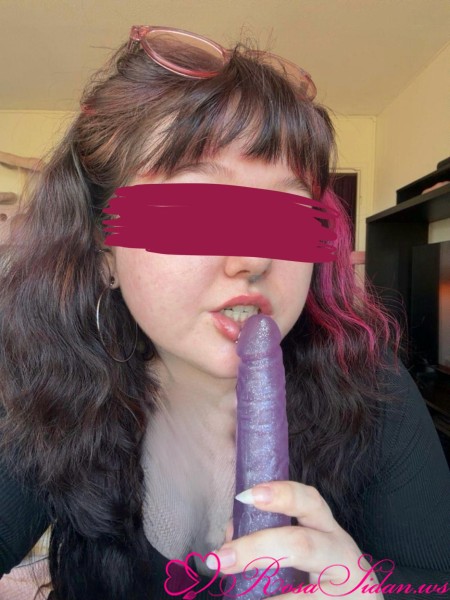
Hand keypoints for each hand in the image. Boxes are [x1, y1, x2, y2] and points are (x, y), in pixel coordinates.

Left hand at [210, 481, 385, 598]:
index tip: (245, 496)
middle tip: (220, 558)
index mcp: (329, 532)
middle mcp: (342, 556)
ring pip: (303, 593)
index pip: (309, 502)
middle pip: (301, 544)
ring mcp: (349, 589)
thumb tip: (230, 540)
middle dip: (256, 549)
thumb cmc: (329, 579)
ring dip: (264, 596)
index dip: (280, 494)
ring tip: (231, 581)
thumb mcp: (310, 553)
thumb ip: (274, 540)